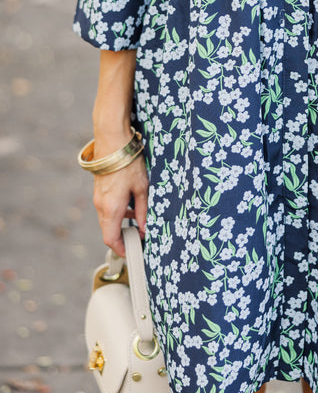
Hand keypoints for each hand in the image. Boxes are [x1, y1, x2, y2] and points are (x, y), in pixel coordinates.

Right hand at [92, 129, 148, 256]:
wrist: (113, 141)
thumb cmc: (128, 163)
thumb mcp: (142, 188)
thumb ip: (143, 210)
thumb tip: (144, 229)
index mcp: (111, 209)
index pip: (111, 239)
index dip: (121, 249)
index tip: (133, 252)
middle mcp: (100, 206)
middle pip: (109, 231)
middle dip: (123, 237)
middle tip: (140, 238)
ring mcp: (98, 198)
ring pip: (108, 219)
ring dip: (121, 224)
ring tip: (139, 220)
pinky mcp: (99, 191)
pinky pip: (107, 208)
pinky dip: (117, 212)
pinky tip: (131, 205)